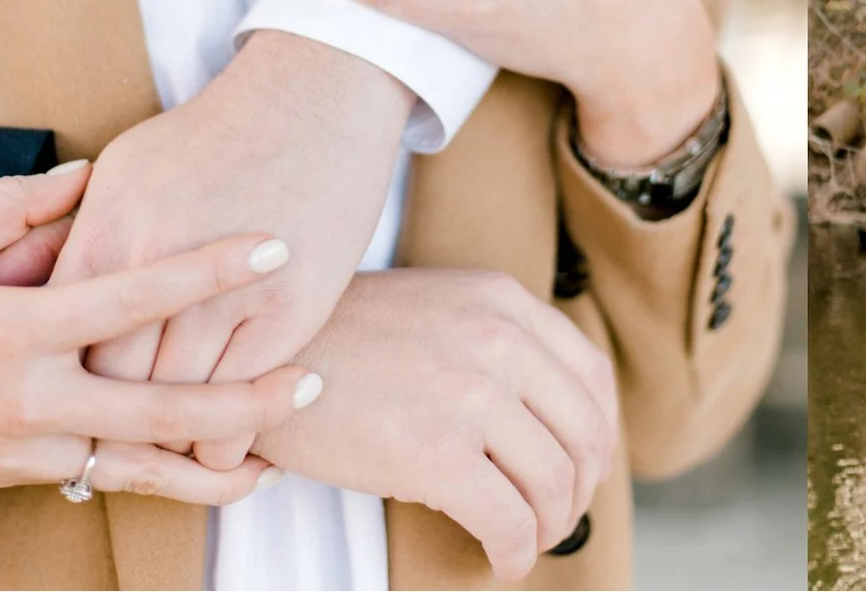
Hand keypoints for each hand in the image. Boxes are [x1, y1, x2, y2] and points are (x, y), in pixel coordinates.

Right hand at [0, 161, 318, 498]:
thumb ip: (14, 209)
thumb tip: (87, 176)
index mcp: (13, 331)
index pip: (129, 298)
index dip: (205, 272)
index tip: (271, 247)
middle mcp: (27, 397)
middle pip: (149, 407)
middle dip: (235, 400)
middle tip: (308, 380)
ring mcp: (26, 447)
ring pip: (135, 465)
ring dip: (211, 462)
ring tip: (284, 452)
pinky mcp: (25, 474)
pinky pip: (108, 476)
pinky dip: (170, 479)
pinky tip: (229, 474)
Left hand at [53, 34, 408, 462]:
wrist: (321, 87)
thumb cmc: (222, 130)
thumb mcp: (127, 169)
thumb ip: (83, 240)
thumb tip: (52, 303)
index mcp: (108, 236)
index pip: (63, 348)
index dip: (69, 384)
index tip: (83, 397)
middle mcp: (157, 267)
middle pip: (112, 388)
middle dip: (117, 420)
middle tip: (129, 432)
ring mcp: (227, 292)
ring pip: (177, 407)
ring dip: (175, 434)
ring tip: (179, 439)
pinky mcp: (289, 308)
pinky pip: (239, 403)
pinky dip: (226, 435)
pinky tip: (225, 430)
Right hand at [253, 267, 617, 582]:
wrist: (263, 356)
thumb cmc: (343, 342)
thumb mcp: (439, 310)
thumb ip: (495, 342)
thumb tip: (539, 414)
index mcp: (506, 303)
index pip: (591, 376)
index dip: (602, 433)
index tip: (592, 467)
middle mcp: (501, 341)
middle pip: (582, 432)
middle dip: (580, 489)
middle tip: (559, 518)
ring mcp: (472, 395)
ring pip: (553, 480)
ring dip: (550, 525)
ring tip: (528, 543)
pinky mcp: (435, 453)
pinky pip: (508, 518)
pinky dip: (516, 552)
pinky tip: (502, 563)